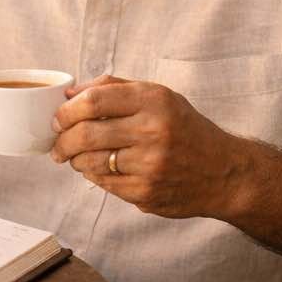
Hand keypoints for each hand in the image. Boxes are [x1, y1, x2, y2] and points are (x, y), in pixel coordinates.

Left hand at [49, 75, 247, 219]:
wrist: (225, 172)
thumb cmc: (185, 128)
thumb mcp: (159, 96)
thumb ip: (114, 89)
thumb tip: (69, 93)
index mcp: (154, 100)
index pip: (94, 100)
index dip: (67, 110)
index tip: (58, 118)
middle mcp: (153, 131)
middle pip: (85, 133)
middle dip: (62, 140)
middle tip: (57, 144)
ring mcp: (150, 165)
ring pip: (90, 162)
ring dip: (75, 161)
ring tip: (75, 158)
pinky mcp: (146, 193)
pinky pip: (104, 184)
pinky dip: (94, 176)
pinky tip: (99, 170)